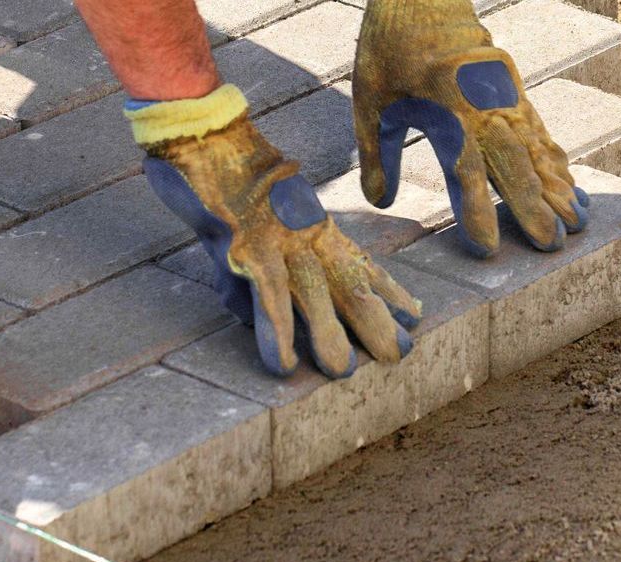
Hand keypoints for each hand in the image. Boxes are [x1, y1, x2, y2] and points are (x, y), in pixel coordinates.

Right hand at [142, 118, 420, 377]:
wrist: (203, 129)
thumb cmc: (226, 174)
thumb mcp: (254, 221)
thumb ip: (254, 273)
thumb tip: (249, 317)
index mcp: (315, 227)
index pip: (361, 263)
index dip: (390, 290)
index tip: (416, 313)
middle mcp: (306, 237)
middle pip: (350, 285)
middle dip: (375, 322)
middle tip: (401, 355)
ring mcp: (278, 242)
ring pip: (314, 294)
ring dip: (329, 335)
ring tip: (345, 372)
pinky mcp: (245, 247)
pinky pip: (264, 295)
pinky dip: (275, 331)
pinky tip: (283, 363)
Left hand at [353, 0, 589, 256]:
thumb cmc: (390, 46)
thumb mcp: (371, 99)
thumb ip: (378, 152)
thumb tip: (379, 201)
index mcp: (444, 107)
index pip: (465, 168)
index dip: (476, 210)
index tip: (487, 247)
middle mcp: (483, 103)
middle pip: (514, 162)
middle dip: (535, 207)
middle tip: (552, 245)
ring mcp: (505, 95)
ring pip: (536, 148)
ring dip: (556, 188)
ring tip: (577, 223)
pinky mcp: (513, 89)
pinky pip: (540, 131)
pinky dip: (556, 161)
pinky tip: (571, 185)